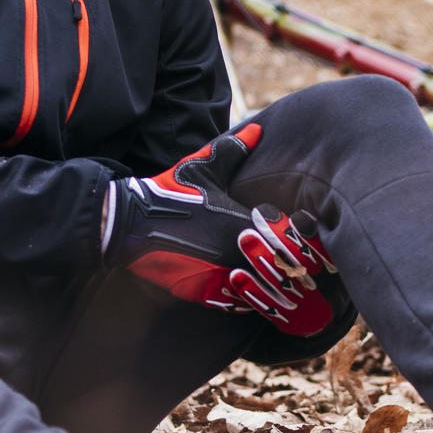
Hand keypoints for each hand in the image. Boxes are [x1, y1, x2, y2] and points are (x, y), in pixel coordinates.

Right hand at [102, 126, 339, 335]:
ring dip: (271, 288)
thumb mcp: (203, 168)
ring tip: (279, 284)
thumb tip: (258, 128)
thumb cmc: (169, 193)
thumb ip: (234, 150)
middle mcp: (236, 254)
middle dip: (290, 269)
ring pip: (262, 293)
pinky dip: (247, 299)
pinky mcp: (203, 293)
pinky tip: (251, 292)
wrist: (130, 224)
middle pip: (281, 272)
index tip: (303, 241)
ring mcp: (220, 276)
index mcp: (243, 225)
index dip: (300, 242)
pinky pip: (237, 304)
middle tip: (299, 268)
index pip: (290, 242)